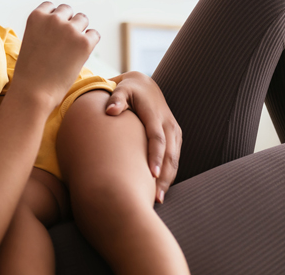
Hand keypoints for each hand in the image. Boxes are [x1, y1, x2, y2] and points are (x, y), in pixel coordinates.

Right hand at [13, 2, 99, 109]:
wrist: (33, 92)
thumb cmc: (29, 73)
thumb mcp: (30, 42)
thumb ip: (43, 30)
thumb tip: (63, 25)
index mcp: (36, 17)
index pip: (51, 6)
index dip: (53, 20)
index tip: (52, 34)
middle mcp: (53, 19)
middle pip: (68, 10)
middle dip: (67, 23)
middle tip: (63, 44)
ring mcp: (70, 29)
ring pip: (82, 19)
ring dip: (80, 31)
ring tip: (71, 50)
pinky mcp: (84, 42)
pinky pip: (94, 34)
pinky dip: (90, 43)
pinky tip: (80, 55)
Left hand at [106, 71, 181, 202]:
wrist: (145, 85)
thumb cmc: (128, 90)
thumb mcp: (121, 89)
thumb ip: (116, 99)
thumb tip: (110, 111)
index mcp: (155, 115)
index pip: (157, 138)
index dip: (155, 157)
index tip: (151, 175)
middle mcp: (168, 124)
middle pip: (170, 154)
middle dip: (164, 176)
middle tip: (155, 197)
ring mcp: (173, 131)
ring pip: (174, 158)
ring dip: (168, 178)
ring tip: (157, 199)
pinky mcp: (175, 136)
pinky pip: (174, 157)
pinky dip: (169, 173)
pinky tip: (159, 188)